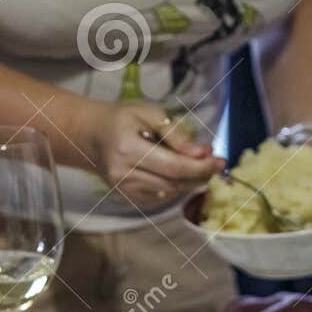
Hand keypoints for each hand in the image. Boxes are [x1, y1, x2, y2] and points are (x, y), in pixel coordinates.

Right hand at [84, 102, 224, 209]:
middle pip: (173, 182)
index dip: (200, 166)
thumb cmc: (121, 119)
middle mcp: (124, 174)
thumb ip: (175, 133)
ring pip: (169, 192)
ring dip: (191, 182)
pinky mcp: (127, 198)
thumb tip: (202, 153)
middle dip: (200, 174)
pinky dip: (176, 188)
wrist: (90, 136)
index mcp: (127, 148)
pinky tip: (182, 175)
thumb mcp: (149, 113)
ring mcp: (124, 190)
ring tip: (201, 166)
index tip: (220, 161)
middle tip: (216, 163)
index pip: (173, 166)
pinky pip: (160, 197)